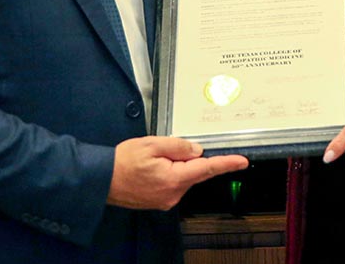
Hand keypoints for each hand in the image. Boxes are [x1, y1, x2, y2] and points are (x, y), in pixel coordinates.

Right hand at [106, 136, 248, 209]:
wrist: (102, 180)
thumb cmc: (123, 161)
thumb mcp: (152, 144)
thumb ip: (178, 146)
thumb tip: (196, 150)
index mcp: (173, 179)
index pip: (207, 169)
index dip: (226, 164)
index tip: (241, 161)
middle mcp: (173, 194)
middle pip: (194, 171)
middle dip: (186, 156)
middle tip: (163, 149)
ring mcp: (166, 199)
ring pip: (183, 176)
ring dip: (175, 164)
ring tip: (151, 158)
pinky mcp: (160, 200)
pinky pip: (173, 181)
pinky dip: (169, 171)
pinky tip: (152, 166)